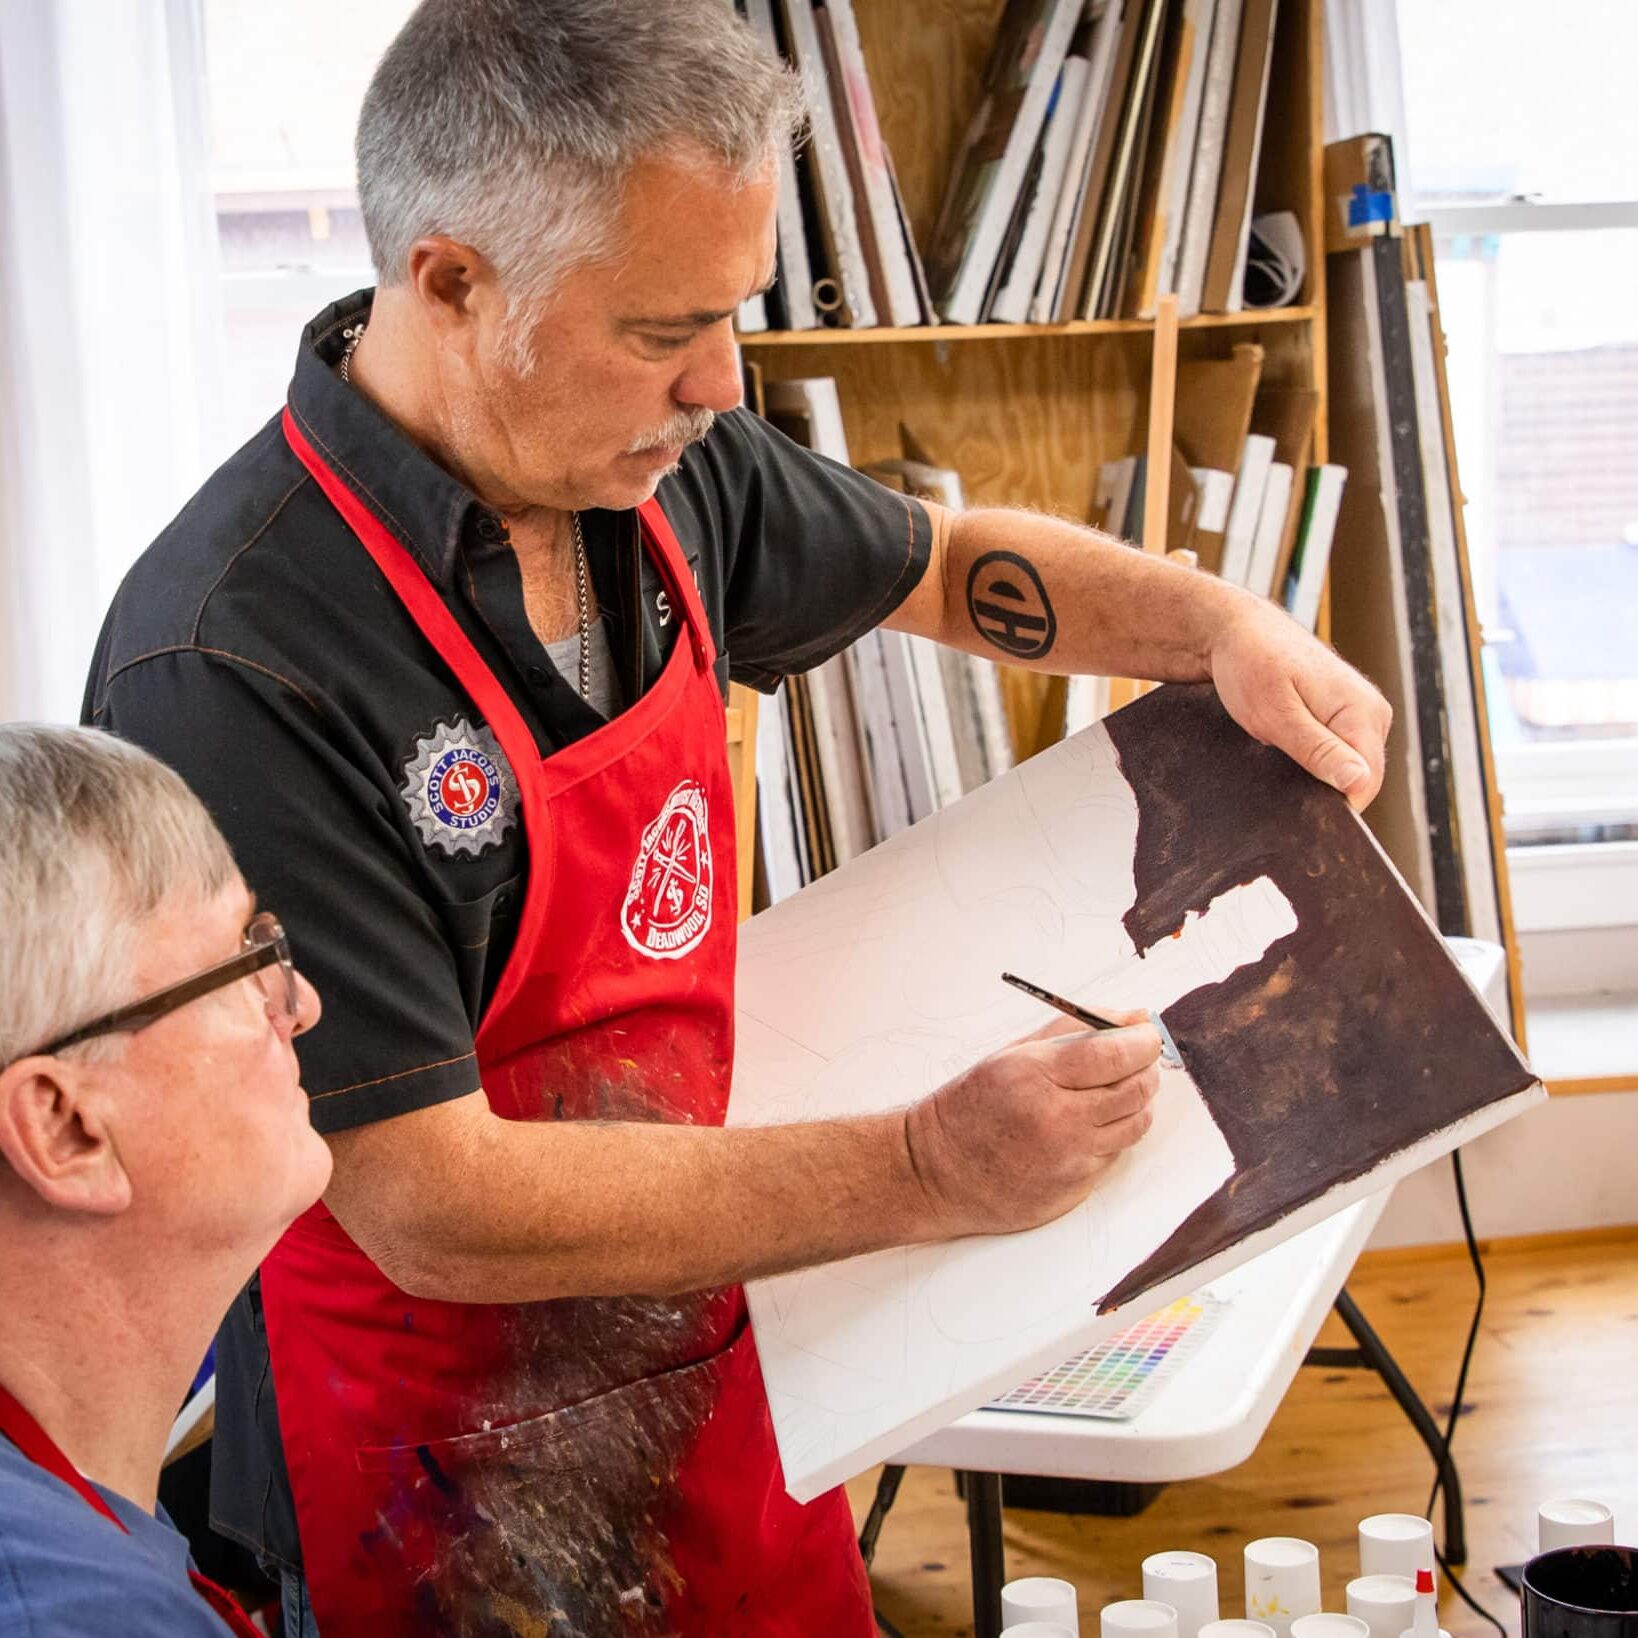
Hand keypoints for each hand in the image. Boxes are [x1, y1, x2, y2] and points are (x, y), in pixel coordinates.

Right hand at [903, 1014, 1161, 1239]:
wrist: (937, 1172)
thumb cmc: (973, 1107)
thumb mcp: (1013, 1055)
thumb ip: (1075, 1031)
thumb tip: (1135, 1018)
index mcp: (1035, 1076)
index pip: (1115, 1054)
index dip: (1142, 1041)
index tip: (1147, 1034)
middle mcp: (1057, 1120)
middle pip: (1135, 1090)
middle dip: (1145, 1069)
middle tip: (1137, 1060)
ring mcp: (1069, 1160)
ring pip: (1135, 1125)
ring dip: (1135, 1104)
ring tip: (1110, 1093)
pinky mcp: (1075, 1189)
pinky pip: (1115, 1154)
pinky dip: (1111, 1136)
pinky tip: (1083, 1128)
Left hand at [1209, 599, 1391, 808]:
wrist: (1236, 630)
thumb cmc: (1250, 664)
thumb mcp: (1276, 714)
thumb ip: (1318, 750)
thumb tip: (1359, 783)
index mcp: (1363, 711)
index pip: (1367, 783)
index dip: (1334, 805)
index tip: (1295, 809)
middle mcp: (1371, 713)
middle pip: (1359, 779)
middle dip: (1322, 790)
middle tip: (1277, 778)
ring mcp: (1359, 714)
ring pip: (1346, 768)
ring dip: (1314, 775)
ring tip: (1278, 758)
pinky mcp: (1341, 717)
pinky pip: (1335, 754)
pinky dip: (1310, 761)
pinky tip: (1283, 753)